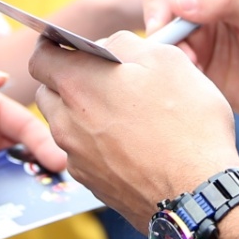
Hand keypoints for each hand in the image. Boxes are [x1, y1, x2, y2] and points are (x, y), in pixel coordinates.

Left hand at [30, 30, 238, 228]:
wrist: (197, 194)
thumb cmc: (186, 123)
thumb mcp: (166, 60)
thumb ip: (126, 44)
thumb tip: (110, 47)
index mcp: (78, 84)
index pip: (41, 56)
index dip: (55, 46)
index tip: (74, 46)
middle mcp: (66, 122)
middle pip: (49, 92)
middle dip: (69, 81)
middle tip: (106, 79)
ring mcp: (76, 157)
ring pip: (65, 124)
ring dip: (83, 114)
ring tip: (124, 113)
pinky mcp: (91, 183)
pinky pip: (83, 154)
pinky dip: (97, 145)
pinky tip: (131, 144)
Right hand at [140, 0, 238, 127]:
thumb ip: (227, 2)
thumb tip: (178, 0)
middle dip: (156, 0)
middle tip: (166, 28)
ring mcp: (194, 19)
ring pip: (154, 12)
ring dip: (163, 34)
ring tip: (190, 59)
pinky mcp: (189, 51)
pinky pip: (163, 48)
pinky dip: (170, 58)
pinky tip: (193, 71)